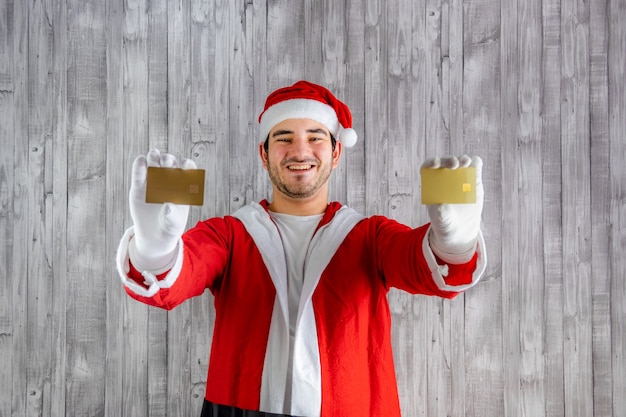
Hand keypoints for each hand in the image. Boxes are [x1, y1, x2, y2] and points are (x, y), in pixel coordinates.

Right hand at [128, 149, 196, 271]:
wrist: (154, 234)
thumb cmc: (169, 227)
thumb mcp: (173, 224)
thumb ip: (172, 216)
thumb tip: (168, 206)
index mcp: (182, 185)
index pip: (187, 168)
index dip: (186, 165)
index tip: (184, 167)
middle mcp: (168, 179)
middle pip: (170, 162)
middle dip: (169, 160)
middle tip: (167, 163)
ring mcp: (153, 181)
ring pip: (154, 162)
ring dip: (154, 157)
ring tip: (154, 158)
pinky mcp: (138, 186)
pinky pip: (138, 172)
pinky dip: (139, 165)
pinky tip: (141, 161)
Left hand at [423, 155, 483, 263]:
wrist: (460, 227)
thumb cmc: (445, 222)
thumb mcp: (441, 220)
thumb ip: (440, 214)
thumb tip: (441, 206)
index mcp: (431, 182)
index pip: (429, 167)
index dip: (431, 162)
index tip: (435, 164)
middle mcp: (445, 176)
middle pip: (445, 162)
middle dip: (449, 160)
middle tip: (454, 164)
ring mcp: (460, 176)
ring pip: (461, 161)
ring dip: (463, 159)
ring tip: (465, 163)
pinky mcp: (474, 179)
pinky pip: (475, 167)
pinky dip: (476, 163)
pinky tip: (475, 164)